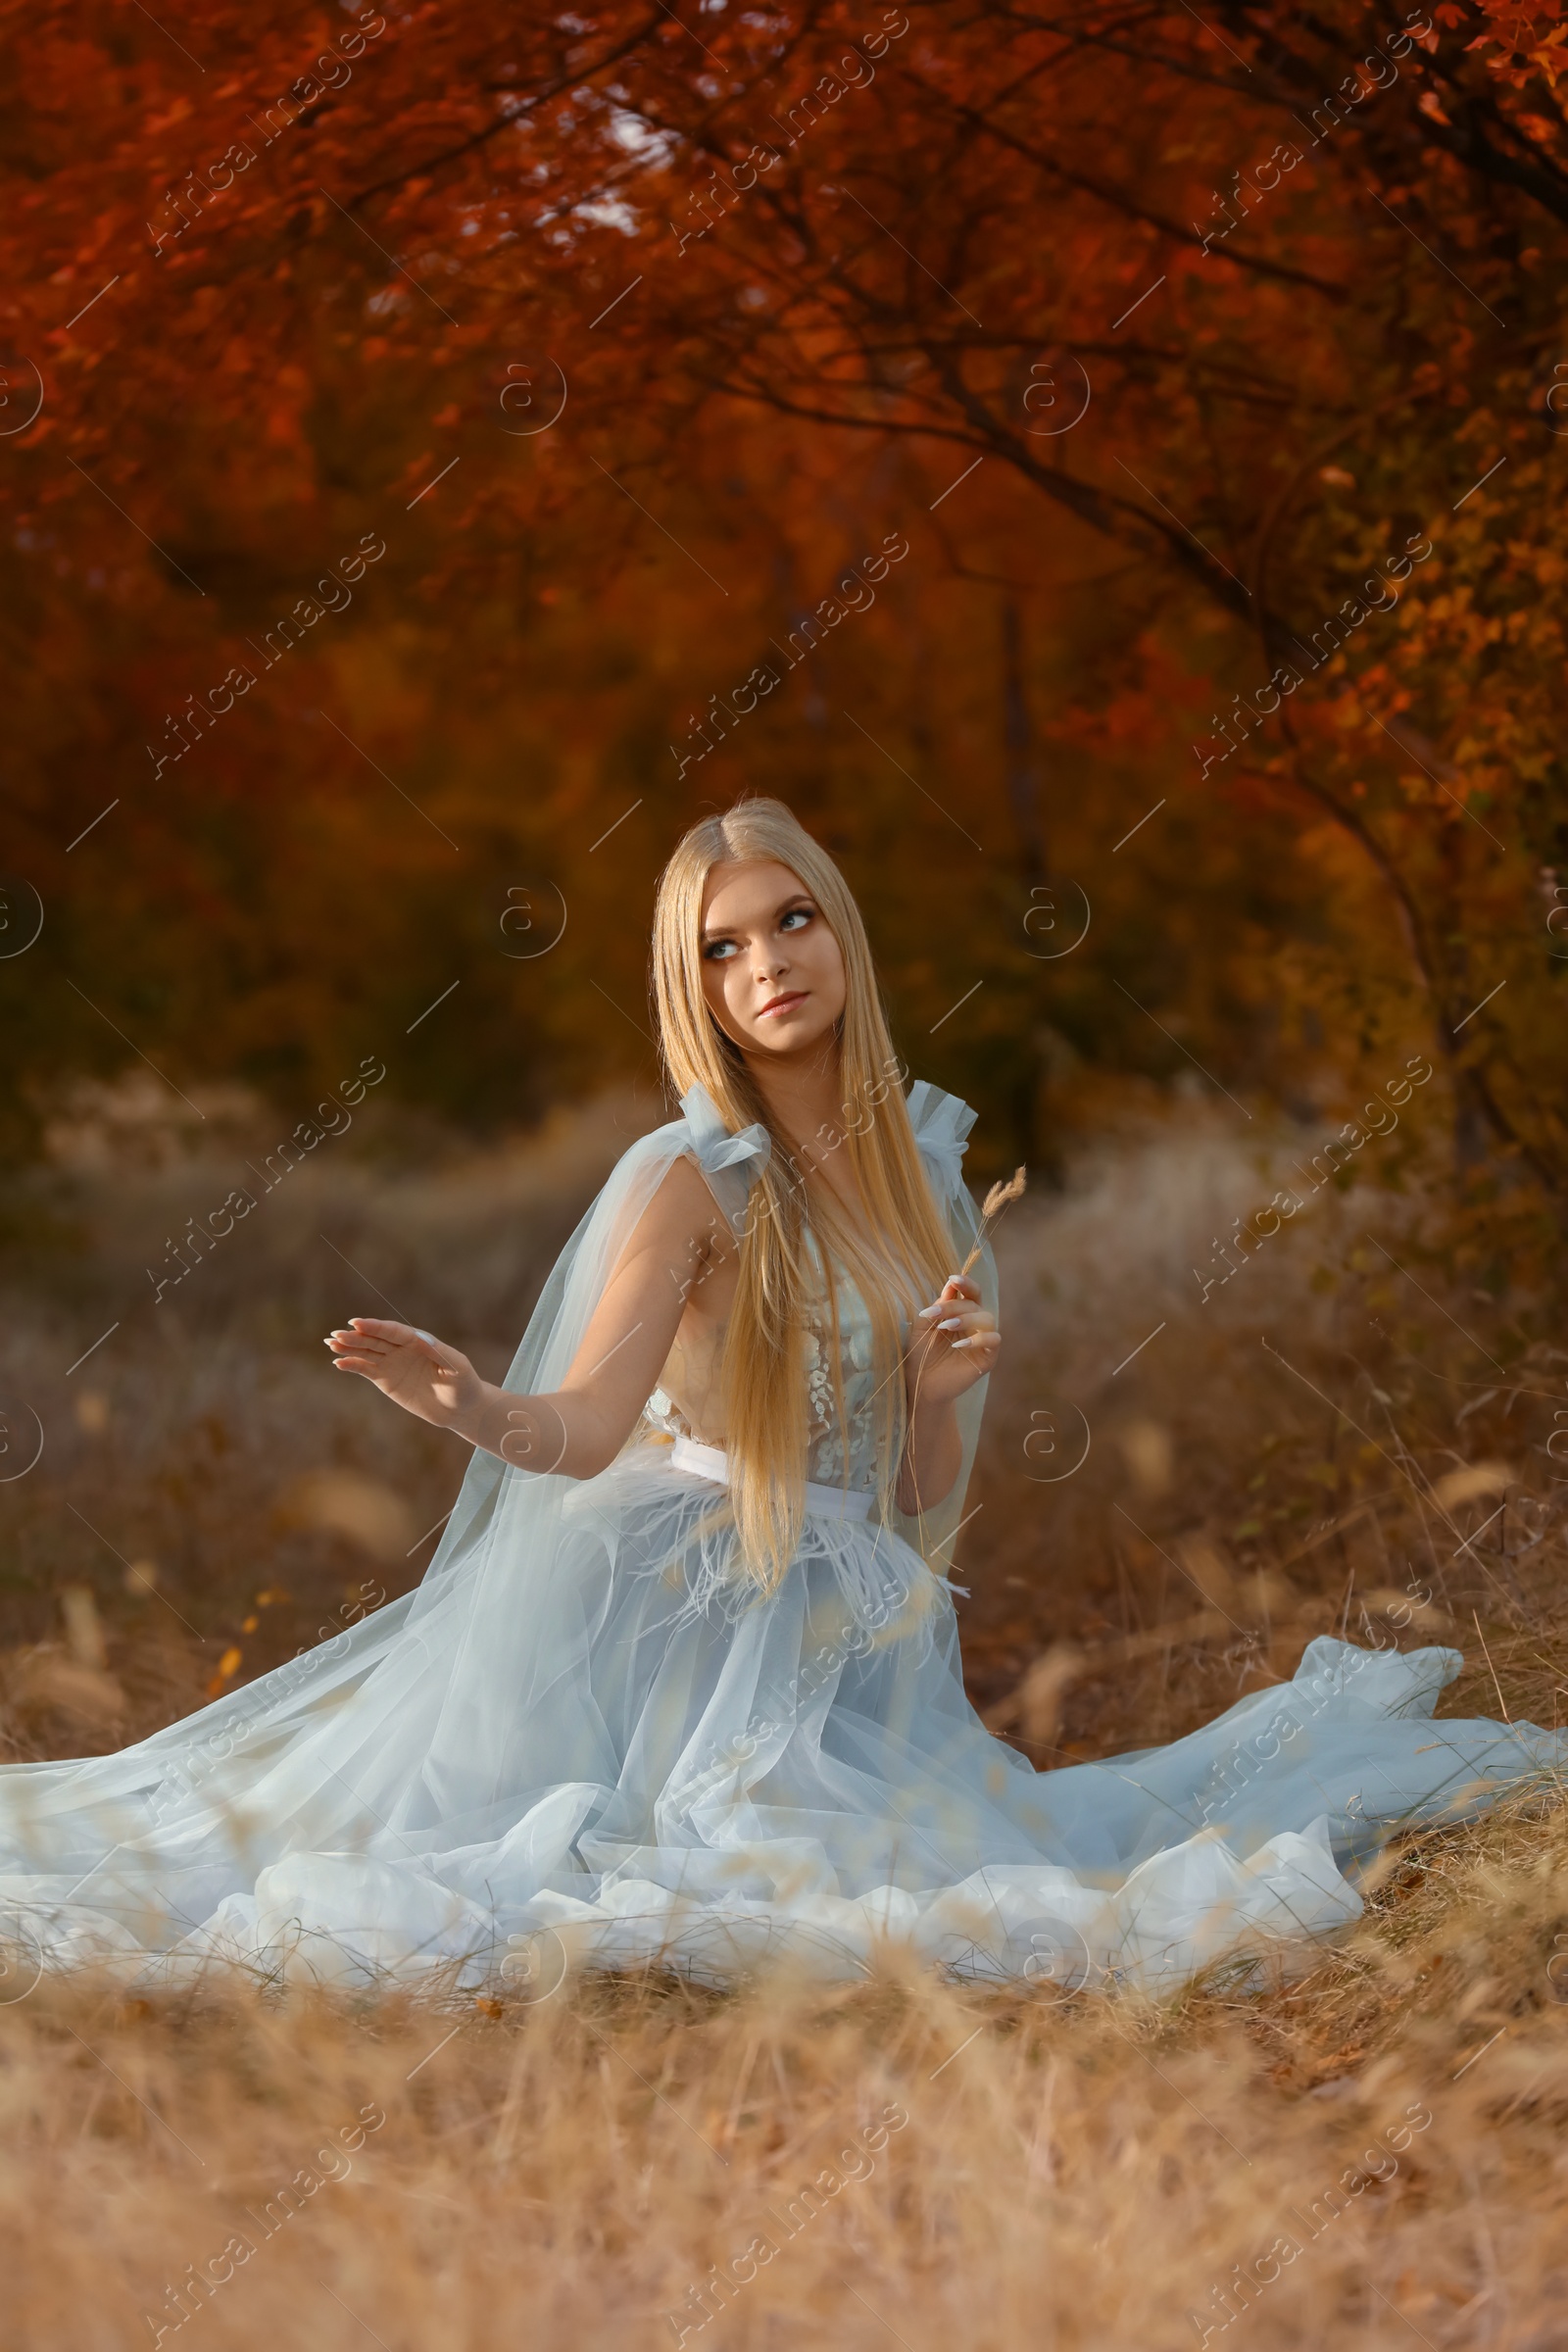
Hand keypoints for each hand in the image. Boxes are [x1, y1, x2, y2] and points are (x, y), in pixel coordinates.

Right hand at [325, 1318, 485, 1430]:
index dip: (375, 1327)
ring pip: (367, 1352)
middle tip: (336, 1335)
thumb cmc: (463, 1384)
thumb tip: (420, 1339)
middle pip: (376, 1340)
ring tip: (331, 1344)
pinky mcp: (386, 1380)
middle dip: (356, 1337)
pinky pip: (366, 1370)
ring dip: (349, 1348)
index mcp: (419, 1341)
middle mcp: (402, 1349)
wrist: (460, 1408)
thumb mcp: (457, 1367)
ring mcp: (393, 1363)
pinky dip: (352, 1365)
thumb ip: (439, 1352)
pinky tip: (338, 1363)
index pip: (393, 1331)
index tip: (357, 1323)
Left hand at [906, 1275, 999, 1410]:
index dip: (965, 1284)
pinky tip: (959, 1345)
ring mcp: (983, 1340)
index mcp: (961, 1313)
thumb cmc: (921, 1354)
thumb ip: (937, 1307)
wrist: (922, 1383)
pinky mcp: (988, 1357)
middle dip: (955, 1306)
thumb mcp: (923, 1327)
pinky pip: (993, 1341)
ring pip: (987, 1319)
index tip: (953, 1280)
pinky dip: (978, 1339)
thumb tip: (950, 1286)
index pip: (970, 1293)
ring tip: (946, 1327)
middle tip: (936, 1315)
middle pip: (975, 1304)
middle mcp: (975, 1324)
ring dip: (967, 1319)